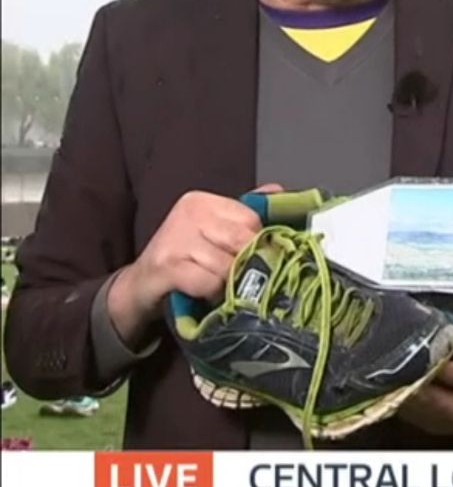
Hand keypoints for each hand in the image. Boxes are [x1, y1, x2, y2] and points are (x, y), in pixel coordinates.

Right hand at [107, 184, 279, 340]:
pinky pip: (210, 282)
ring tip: (212, 282)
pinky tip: (200, 291)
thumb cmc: (183, 259)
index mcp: (203, 201)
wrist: (140, 286)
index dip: (255, 244)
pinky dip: (211, 293)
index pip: (252, 221)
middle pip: (244, 241)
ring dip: (227, 282)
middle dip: (244, 264)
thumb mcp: (214, 231)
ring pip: (229, 265)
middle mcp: (189, 213)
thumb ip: (245, 213)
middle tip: (229, 273)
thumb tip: (279, 193)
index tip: (241, 254)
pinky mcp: (166, 266)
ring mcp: (175, 238)